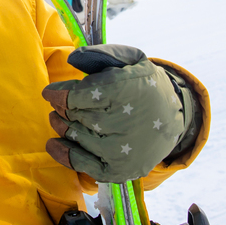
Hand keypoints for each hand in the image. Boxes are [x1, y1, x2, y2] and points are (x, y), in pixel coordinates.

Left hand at [41, 44, 197, 182]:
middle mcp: (122, 123)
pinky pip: (81, 164)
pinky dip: (64, 153)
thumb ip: (101, 54)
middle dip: (61, 108)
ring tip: (59, 118)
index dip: (57, 94)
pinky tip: (54, 143)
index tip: (49, 92)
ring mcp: (120, 150)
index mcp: (124, 92)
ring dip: (61, 126)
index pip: (76, 96)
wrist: (175, 118)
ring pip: (74, 136)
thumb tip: (72, 58)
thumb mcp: (131, 60)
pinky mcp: (118, 170)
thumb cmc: (145, 85)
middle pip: (73, 115)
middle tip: (60, 105)